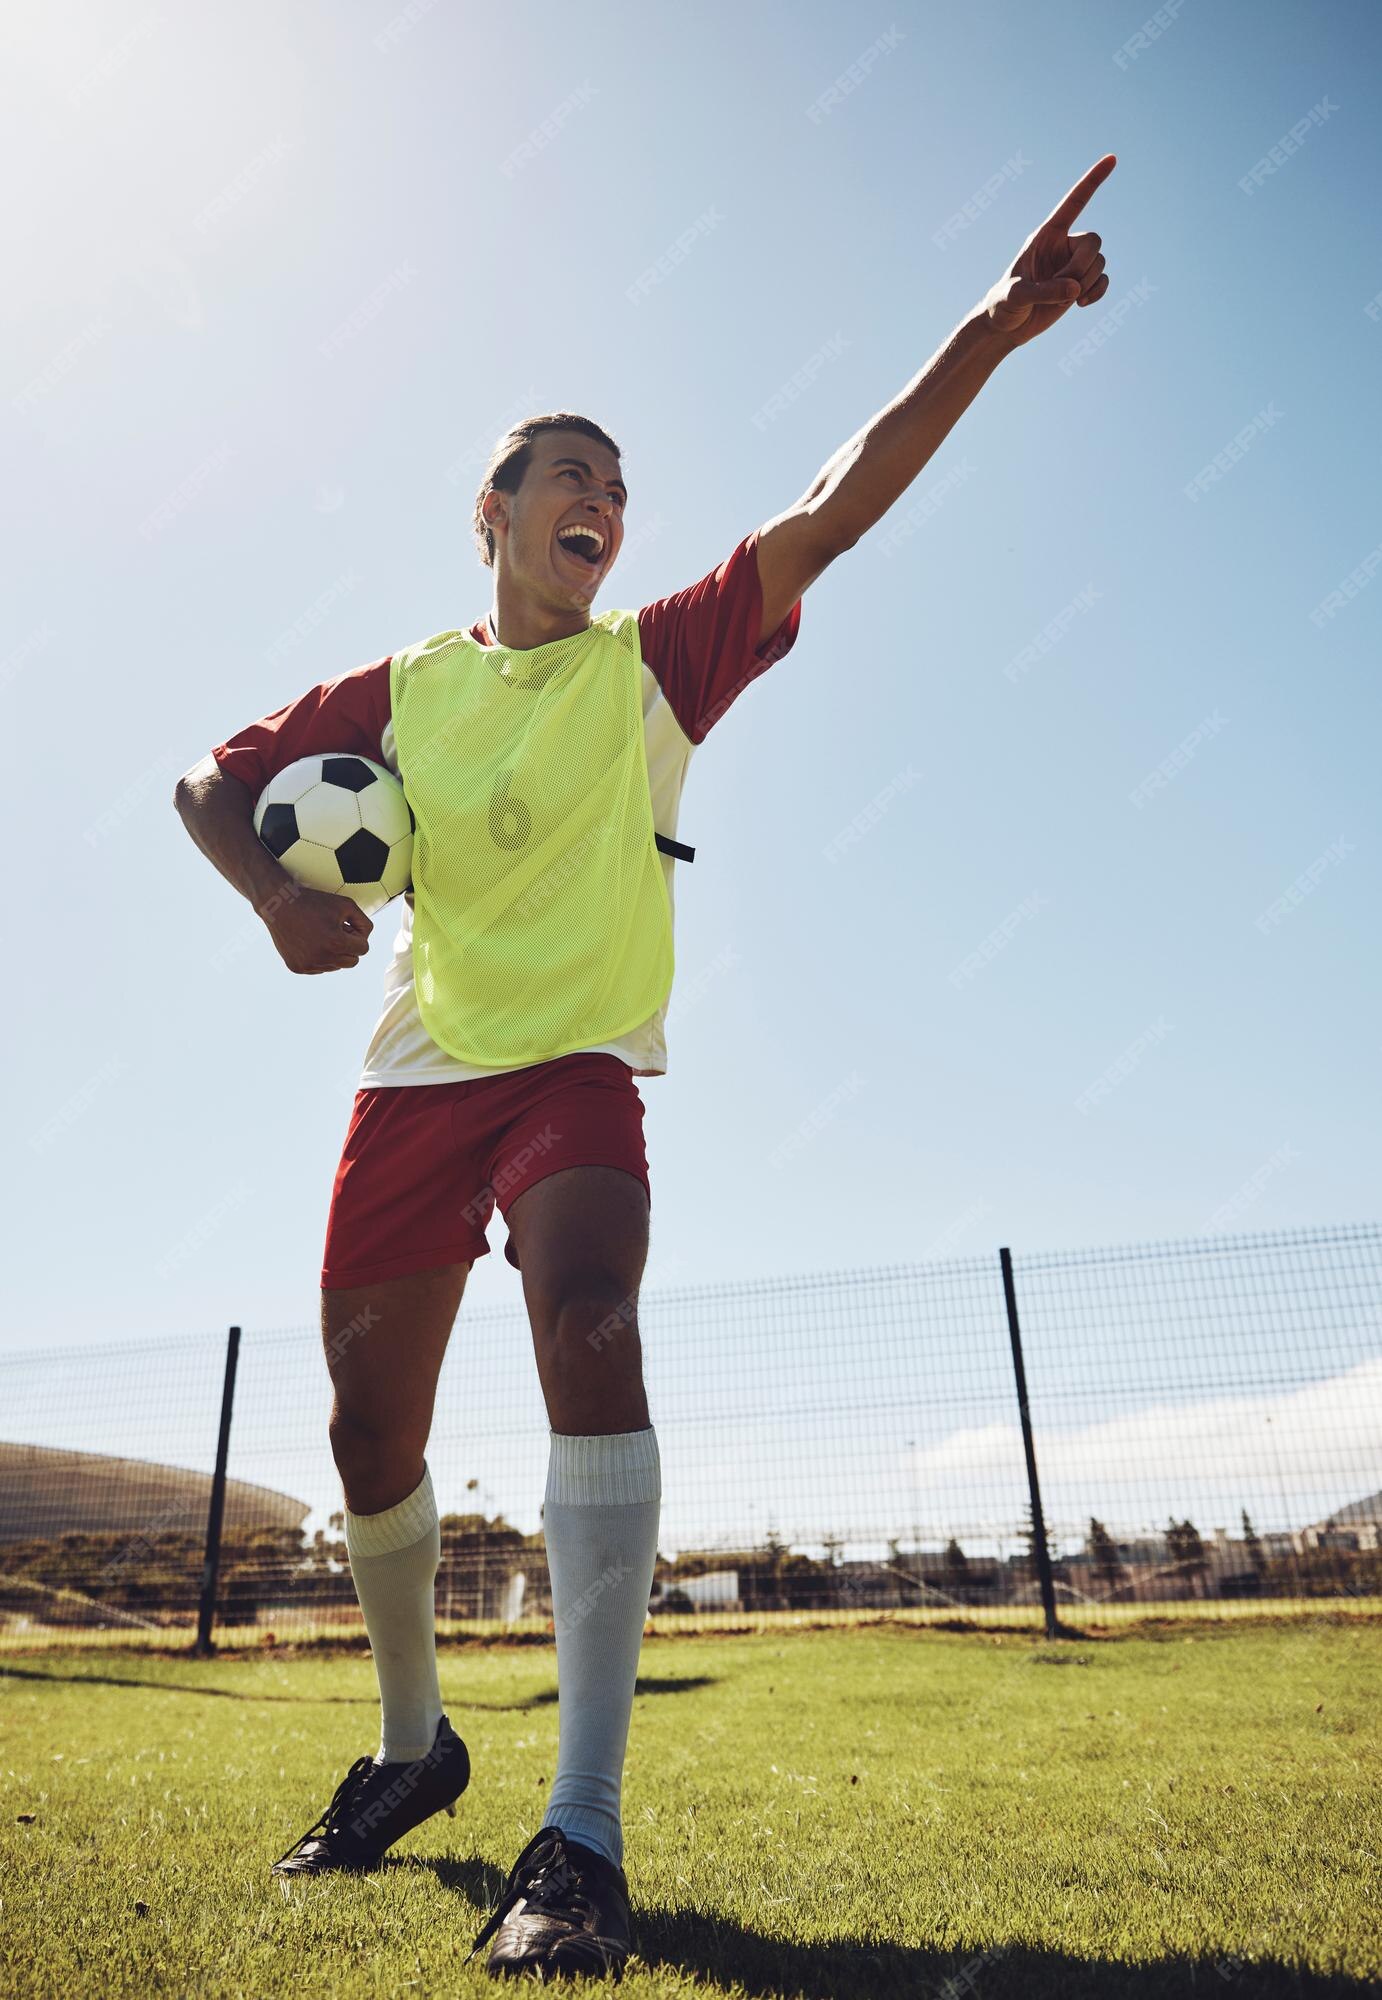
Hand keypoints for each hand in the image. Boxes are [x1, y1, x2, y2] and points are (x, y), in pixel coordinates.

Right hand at [260, 882, 372, 973]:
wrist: (279, 905)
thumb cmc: (314, 902)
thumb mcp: (346, 905)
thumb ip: (364, 922)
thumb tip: (366, 938)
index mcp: (336, 943)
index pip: (363, 949)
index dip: (357, 935)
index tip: (346, 925)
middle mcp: (322, 958)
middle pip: (352, 961)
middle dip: (349, 947)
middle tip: (336, 931)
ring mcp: (309, 965)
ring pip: (336, 966)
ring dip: (334, 953)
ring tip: (322, 934)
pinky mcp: (298, 968)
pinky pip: (319, 968)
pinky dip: (319, 957)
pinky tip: (310, 941)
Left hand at [981, 153, 1115, 349]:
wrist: (1006, 326)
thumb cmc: (1004, 304)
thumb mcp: (1017, 296)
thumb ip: (1044, 291)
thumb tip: (1074, 289)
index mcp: (1046, 235)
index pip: (1074, 202)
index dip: (1093, 181)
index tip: (1112, 158)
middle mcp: (1062, 245)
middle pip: (1094, 241)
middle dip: (1082, 266)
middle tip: (1064, 287)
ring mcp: (1072, 264)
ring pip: (1100, 262)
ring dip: (1087, 283)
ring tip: (1063, 300)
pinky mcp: (1079, 284)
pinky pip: (1104, 279)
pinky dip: (1098, 292)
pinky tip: (1080, 304)